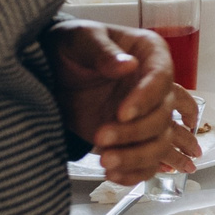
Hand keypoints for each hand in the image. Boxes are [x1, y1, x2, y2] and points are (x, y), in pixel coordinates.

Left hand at [46, 19, 199, 185]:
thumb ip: (103, 51)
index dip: (146, 98)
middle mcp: (157, 87)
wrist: (51, 71)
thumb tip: (127, 65)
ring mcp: (147, 115)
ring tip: (106, 162)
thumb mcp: (82, 38)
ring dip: (137, 157)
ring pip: (162, 143)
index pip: (162, 78)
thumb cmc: (71, 46)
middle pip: (164, 116)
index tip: (121, 113)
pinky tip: (115, 176)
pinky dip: (136, 173)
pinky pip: (149, 162)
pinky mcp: (133, 139)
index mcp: (152, 55)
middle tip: (100, 137)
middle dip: (134, 132)